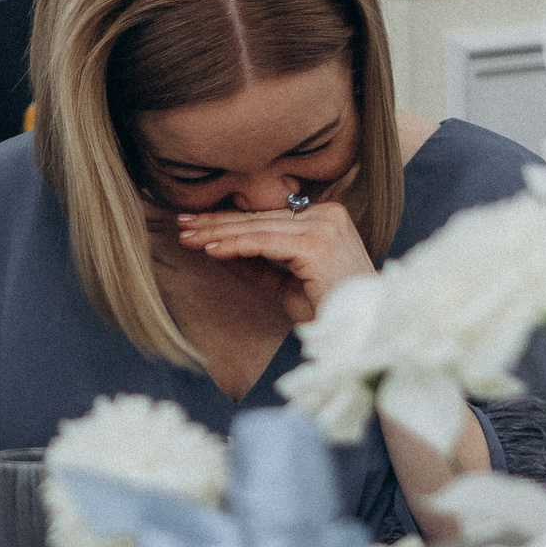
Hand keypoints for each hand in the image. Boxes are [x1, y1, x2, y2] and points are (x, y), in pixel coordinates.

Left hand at [174, 199, 377, 323]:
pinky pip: (264, 242)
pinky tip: (210, 249)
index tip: (197, 225)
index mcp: (325, 217)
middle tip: (182, 224)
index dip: (230, 221)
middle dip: (217, 223)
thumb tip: (220, 250)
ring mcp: (323, 226)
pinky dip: (234, 245)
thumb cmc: (330, 311)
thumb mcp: (288, 283)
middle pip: (260, 218)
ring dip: (218, 233)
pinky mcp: (315, 243)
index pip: (267, 217)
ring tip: (188, 238)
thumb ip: (260, 264)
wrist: (362, 332)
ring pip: (258, 228)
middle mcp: (327, 214)